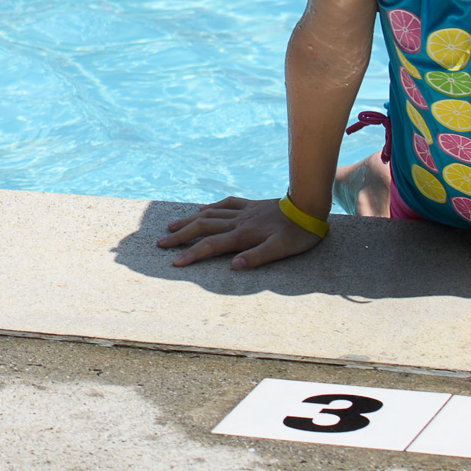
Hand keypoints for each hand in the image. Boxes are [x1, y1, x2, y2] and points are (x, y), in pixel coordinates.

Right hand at [158, 195, 324, 269]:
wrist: (309, 206)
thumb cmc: (298, 234)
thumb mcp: (282, 250)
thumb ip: (258, 257)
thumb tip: (234, 266)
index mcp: (244, 235)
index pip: (211, 245)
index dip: (192, 254)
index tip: (175, 262)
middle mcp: (238, 222)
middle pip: (203, 227)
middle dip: (180, 235)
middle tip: (161, 242)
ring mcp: (243, 212)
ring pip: (209, 214)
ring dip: (189, 220)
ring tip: (171, 225)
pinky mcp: (250, 205)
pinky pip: (225, 204)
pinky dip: (210, 207)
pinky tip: (201, 210)